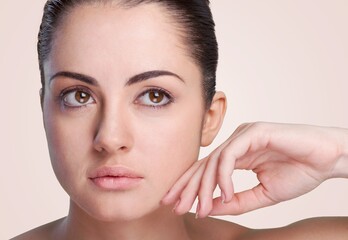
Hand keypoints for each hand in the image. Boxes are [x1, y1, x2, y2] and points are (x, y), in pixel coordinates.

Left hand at [161, 122, 347, 217]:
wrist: (327, 159)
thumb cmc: (299, 173)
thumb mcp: (262, 194)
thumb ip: (237, 201)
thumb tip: (210, 208)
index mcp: (237, 154)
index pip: (207, 170)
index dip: (190, 187)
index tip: (177, 205)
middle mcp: (236, 143)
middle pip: (204, 165)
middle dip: (187, 187)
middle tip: (173, 206)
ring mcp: (244, 135)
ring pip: (214, 161)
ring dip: (204, 187)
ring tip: (199, 208)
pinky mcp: (253, 132)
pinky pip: (230, 155)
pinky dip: (224, 176)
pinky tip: (224, 195)